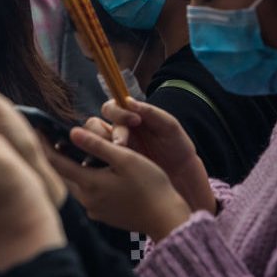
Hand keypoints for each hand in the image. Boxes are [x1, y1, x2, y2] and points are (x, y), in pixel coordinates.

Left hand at [46, 126, 191, 240]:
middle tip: (46, 137)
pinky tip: (91, 170)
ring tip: (66, 150)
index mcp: (90, 184)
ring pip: (76, 183)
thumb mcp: (126, 159)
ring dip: (71, 168)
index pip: (57, 163)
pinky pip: (87, 193)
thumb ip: (98, 146)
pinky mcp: (104, 215)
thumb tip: (72, 133)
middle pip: (63, 174)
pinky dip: (84, 179)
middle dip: (55, 156)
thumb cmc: (150, 186)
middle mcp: (87, 200)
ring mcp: (95, 210)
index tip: (33, 130)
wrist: (165, 218)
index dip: (43, 145)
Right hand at [90, 99, 215, 213]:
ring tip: (116, 158)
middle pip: (95, 125)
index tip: (135, 120)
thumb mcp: (169, 127)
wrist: (182, 174)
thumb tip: (129, 101)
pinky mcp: (111, 167)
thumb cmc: (176, 146)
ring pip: (93, 143)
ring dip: (101, 148)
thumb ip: (151, 112)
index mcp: (129, 117)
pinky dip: (97, 163)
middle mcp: (117, 132)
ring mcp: (113, 151)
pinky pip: (96, 163)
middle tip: (122, 143)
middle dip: (108, 132)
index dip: (118, 112)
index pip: (111, 108)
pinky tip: (107, 169)